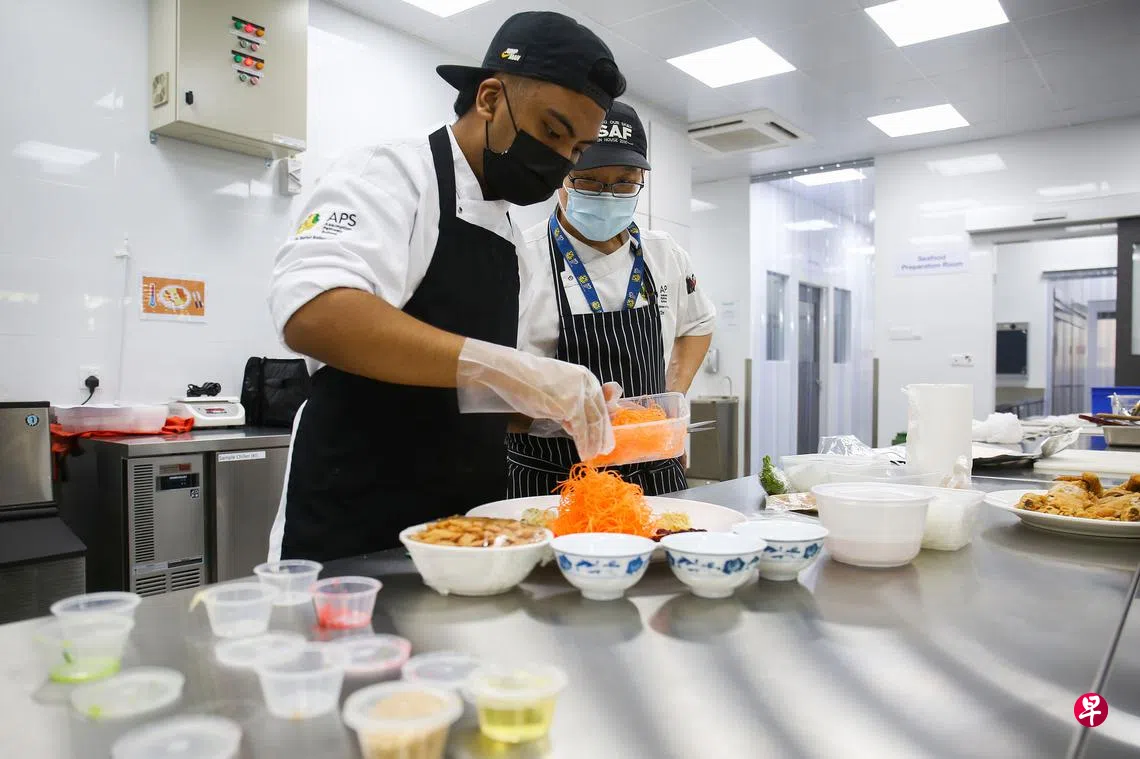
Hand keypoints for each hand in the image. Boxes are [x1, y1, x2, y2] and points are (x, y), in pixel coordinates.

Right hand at [456, 340, 614, 459]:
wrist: (514, 374)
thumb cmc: (529, 382)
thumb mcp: (557, 391)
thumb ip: (570, 405)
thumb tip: (575, 425)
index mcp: (586, 378)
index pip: (600, 404)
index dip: (604, 423)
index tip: (605, 437)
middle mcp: (587, 384)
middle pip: (600, 414)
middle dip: (602, 435)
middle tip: (604, 450)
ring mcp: (580, 394)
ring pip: (593, 424)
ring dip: (594, 443)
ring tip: (592, 455)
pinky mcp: (571, 406)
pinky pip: (581, 429)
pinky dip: (584, 443)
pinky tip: (584, 453)